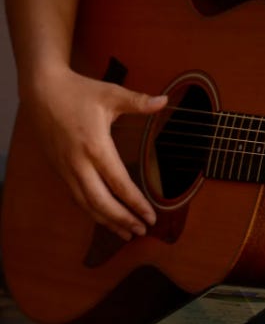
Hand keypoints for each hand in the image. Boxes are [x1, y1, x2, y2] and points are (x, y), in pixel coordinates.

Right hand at [24, 66, 166, 239]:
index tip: (151, 216)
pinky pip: (76, 197)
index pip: (119, 184)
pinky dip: (92, 211)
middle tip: (141, 230)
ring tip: (126, 233)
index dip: (136, 203)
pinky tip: (104, 218)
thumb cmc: (77, 92)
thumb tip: (164, 101)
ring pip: (86, 204)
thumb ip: (138, 101)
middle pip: (101, 202)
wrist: (40, 91)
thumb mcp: (110, 94)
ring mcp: (67, 169)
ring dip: (107, 221)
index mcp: (95, 147)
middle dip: (122, 219)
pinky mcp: (60, 170)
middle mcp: (79, 163)